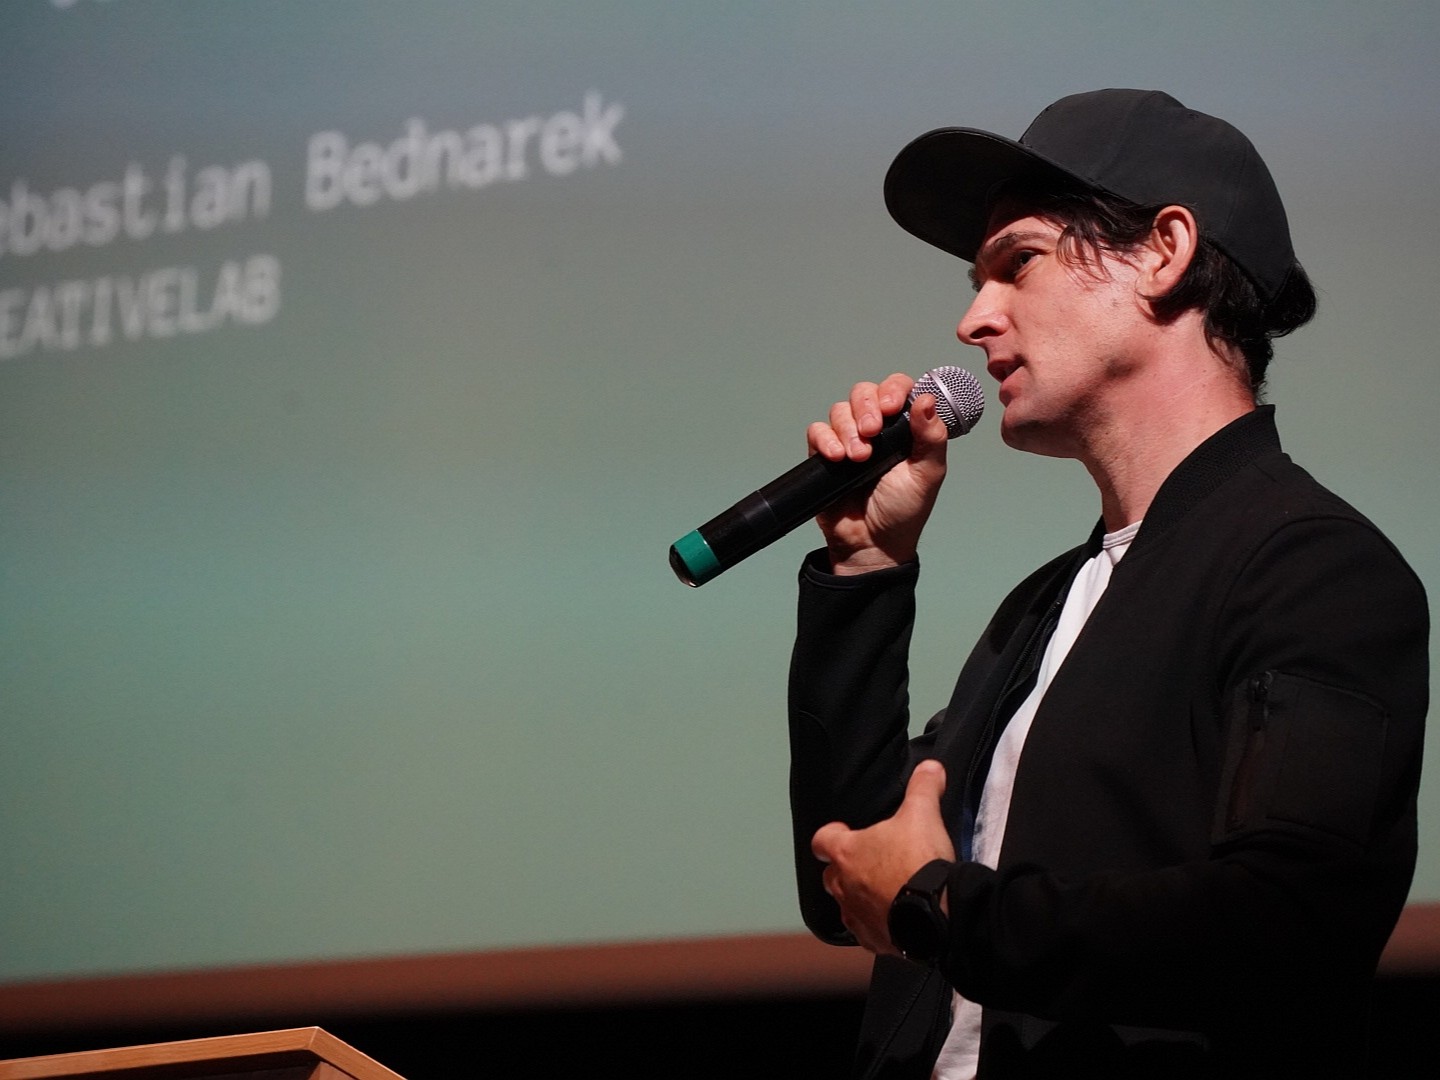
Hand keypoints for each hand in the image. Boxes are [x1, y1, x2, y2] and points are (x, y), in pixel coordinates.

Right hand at [806, 373, 950, 573]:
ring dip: (848, 429)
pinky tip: (838, 459)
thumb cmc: (903, 511)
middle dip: (866, 408)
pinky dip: (825, 440)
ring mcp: (849, 440)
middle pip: (863, 392)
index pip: (897, 389)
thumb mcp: (927, 474)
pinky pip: (817, 431)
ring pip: (839, 410)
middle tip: (872, 433)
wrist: (871, 544)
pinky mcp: (824, 455)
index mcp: (904, 428)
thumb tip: (927, 400)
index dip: (893, 390)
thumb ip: (931, 437)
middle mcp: (876, 429)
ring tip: (859, 458)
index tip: (892, 407)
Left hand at [811, 760, 955, 954]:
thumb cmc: (919, 863)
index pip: (821, 840)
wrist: (936, 915)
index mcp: (846, 853)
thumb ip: (923, 787)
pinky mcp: (875, 940)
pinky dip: (878, 925)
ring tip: (886, 892)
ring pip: (847, 906)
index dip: (832, 834)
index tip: (843, 832)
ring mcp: (856, 916)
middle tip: (872, 862)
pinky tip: (896, 919)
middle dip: (846, 869)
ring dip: (861, 899)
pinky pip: (868, 932)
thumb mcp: (923, 814)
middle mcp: (843, 887)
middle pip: (831, 875)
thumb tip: (931, 768)